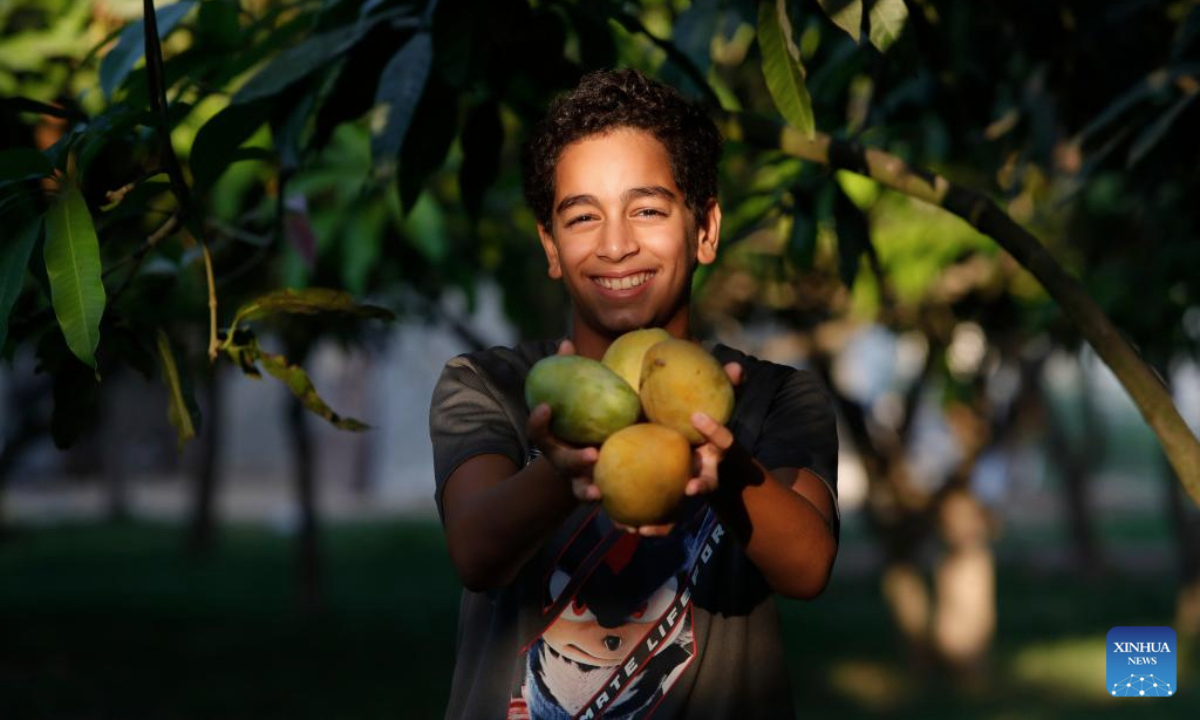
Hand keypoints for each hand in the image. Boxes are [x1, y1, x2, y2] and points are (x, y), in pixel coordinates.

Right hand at [526, 339, 600, 502]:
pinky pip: (601, 503)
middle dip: (573, 460)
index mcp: (554, 438)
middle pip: (562, 462)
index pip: (539, 431)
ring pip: (579, 490)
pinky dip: (607, 510)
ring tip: (599, 492)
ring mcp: (579, 479)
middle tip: (591, 455)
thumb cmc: (581, 420)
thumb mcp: (573, 400)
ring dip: (587, 491)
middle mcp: (563, 460)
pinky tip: (619, 514)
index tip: (545, 407)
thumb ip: (569, 375)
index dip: (539, 421)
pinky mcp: (596, 491)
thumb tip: (565, 342)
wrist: (587, 458)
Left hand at [629, 361, 744, 536]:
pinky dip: (649, 526)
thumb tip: (734, 366)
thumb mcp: (708, 408)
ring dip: (667, 521)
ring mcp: (689, 490)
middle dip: (703, 485)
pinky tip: (628, 527)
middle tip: (690, 488)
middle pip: (709, 483)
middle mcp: (706, 473)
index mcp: (715, 450)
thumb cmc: (699, 428)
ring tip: (645, 526)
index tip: (698, 417)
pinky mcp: (672, 503)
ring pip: (681, 511)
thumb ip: (720, 388)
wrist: (695, 455)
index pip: (724, 440)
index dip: (715, 430)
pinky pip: (661, 518)